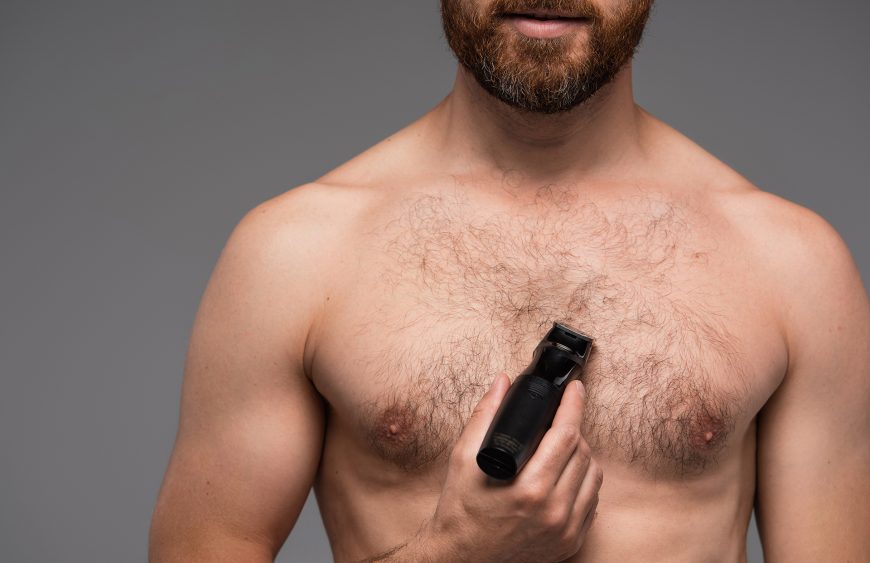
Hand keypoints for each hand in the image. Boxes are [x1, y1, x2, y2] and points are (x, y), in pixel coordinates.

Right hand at [420, 373, 602, 562]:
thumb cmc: (461, 510)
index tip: (575, 390)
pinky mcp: (571, 542)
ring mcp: (566, 530)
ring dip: (581, 454)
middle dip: (573, 428)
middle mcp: (553, 511)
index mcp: (529, 489)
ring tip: (560, 447)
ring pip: (593, 475)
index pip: (566, 435)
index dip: (574, 405)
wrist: (462, 559)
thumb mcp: (463, 459)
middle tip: (558, 419)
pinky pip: (592, 501)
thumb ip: (485, 416)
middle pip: (583, 452)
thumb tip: (502, 383)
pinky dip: (582, 482)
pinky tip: (564, 475)